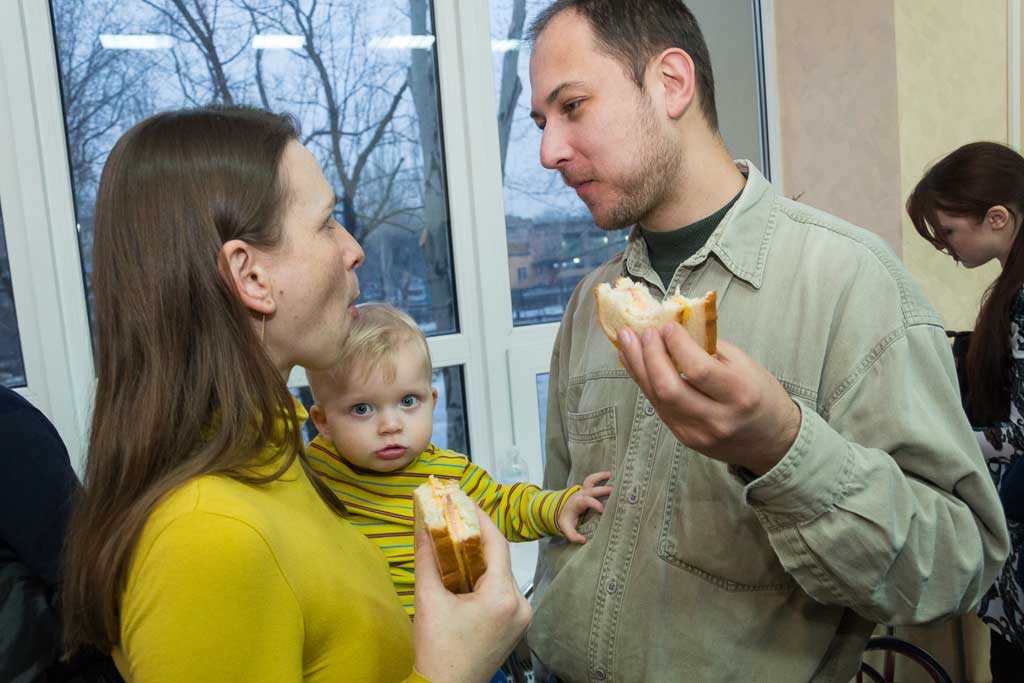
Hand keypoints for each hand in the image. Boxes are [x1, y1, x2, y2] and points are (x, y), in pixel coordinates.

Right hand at [412, 505, 530, 682]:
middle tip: (455, 517)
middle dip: (476, 536)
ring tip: (456, 541)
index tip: (462, 500)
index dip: (479, 517)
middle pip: (500, 557)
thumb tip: (423, 522)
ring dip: (480, 557)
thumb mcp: (427, 599)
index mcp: (502, 598)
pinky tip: (465, 570)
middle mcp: (520, 605)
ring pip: (501, 573)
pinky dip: (484, 576)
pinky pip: (502, 589)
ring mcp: (521, 617)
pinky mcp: (516, 625)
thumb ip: (426, 556)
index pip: (496, 543)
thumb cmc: (437, 651)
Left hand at [558, 471, 612, 542]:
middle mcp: (579, 495)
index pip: (585, 501)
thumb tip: (583, 540)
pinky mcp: (586, 488)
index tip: (602, 509)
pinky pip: (592, 479)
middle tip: (613, 491)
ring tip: (611, 475)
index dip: (594, 504)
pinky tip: (610, 474)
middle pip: (590, 490)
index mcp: (576, 504)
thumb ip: (573, 536)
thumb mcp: (566, 529)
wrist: (559, 509)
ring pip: (590, 480)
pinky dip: (600, 475)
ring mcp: (583, 490)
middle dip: (601, 490)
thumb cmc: (566, 520)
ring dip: (600, 477)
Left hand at [617, 323, 800, 475]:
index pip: (699, 370)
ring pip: (657, 398)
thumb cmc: (761, 395)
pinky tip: (634, 362)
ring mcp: (697, 433)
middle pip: (670, 388)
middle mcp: (717, 419)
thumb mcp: (745, 365)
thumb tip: (673, 326)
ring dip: (638, 366)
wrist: (772, 441)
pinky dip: (644, 381)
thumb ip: (709, 347)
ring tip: (626, 340)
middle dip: (649, 356)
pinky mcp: (684, 438)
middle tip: (641, 331)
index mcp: (739, 395)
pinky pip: (657, 407)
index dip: (677, 345)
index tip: (667, 326)